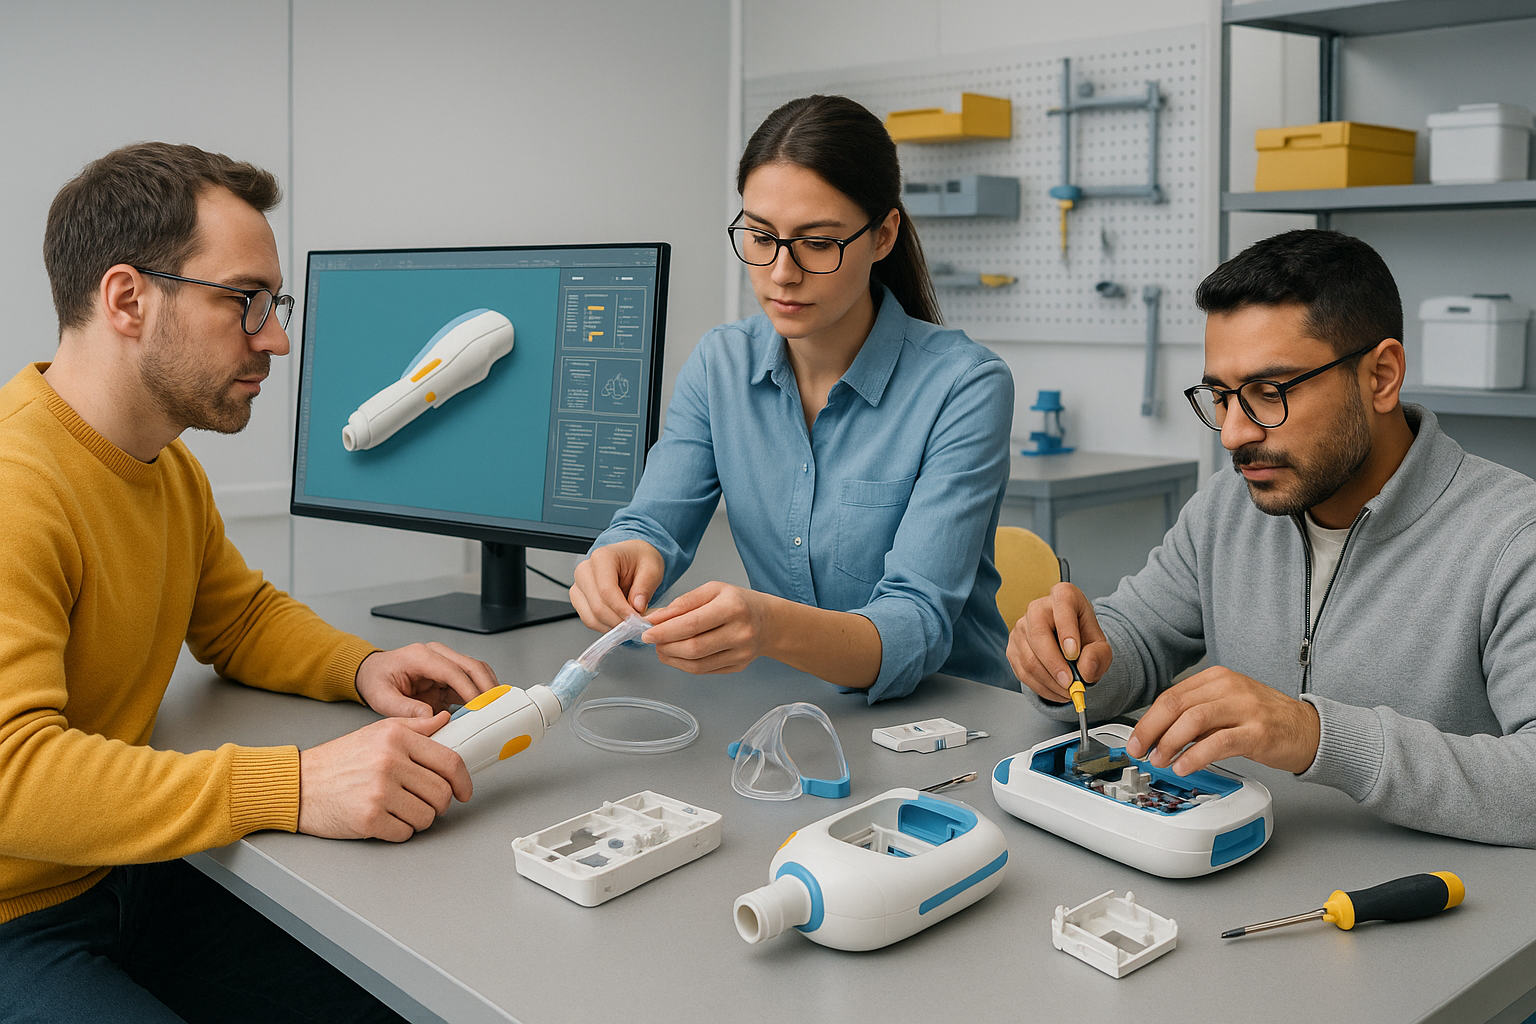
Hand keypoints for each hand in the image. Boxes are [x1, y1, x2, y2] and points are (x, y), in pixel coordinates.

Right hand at [298, 714, 472, 841]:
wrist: (298, 784)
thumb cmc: (338, 760)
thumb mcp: (377, 731)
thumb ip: (416, 726)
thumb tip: (446, 721)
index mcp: (396, 738)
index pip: (449, 761)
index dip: (463, 781)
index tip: (464, 791)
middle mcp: (390, 762)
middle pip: (441, 793)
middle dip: (439, 803)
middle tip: (425, 802)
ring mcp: (379, 791)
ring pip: (427, 816)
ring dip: (419, 818)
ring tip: (400, 808)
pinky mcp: (369, 818)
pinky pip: (405, 833)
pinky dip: (400, 830)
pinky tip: (384, 819)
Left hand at [355, 643, 497, 718]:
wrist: (372, 673)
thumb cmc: (376, 681)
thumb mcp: (382, 698)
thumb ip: (404, 709)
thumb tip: (429, 718)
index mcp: (420, 657)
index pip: (453, 671)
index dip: (469, 689)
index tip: (479, 707)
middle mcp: (436, 655)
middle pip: (472, 666)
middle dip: (487, 686)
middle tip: (495, 707)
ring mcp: (444, 662)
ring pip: (477, 671)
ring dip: (488, 688)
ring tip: (494, 708)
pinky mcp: (448, 674)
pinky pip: (471, 680)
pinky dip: (481, 692)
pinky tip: (484, 707)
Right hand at [571, 539, 664, 629]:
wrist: (632, 558)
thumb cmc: (639, 559)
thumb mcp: (652, 568)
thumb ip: (645, 587)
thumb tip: (637, 607)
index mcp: (602, 557)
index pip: (606, 590)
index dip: (621, 609)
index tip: (636, 619)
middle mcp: (585, 571)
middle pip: (597, 606)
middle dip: (619, 620)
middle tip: (637, 625)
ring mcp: (579, 586)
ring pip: (591, 617)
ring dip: (613, 626)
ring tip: (631, 623)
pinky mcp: (579, 599)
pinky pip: (589, 620)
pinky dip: (606, 626)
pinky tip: (620, 621)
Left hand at [641, 581, 771, 673]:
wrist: (768, 622)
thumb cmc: (738, 602)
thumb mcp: (712, 590)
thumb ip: (682, 603)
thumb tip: (655, 618)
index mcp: (733, 607)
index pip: (692, 624)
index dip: (665, 631)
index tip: (647, 632)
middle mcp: (740, 632)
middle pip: (693, 648)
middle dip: (666, 646)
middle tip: (652, 640)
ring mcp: (741, 653)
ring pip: (697, 664)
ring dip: (672, 658)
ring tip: (662, 647)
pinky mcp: (738, 666)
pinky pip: (704, 670)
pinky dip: (684, 665)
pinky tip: (677, 655)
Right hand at [1006, 582, 1111, 701]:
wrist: (1070, 645)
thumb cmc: (1084, 638)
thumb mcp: (1101, 646)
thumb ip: (1098, 656)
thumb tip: (1085, 669)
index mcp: (1063, 596)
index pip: (1062, 607)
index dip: (1066, 632)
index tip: (1074, 654)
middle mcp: (1037, 608)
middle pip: (1038, 635)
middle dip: (1054, 664)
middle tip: (1069, 683)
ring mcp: (1021, 627)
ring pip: (1029, 658)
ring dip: (1049, 681)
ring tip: (1068, 691)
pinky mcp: (1013, 647)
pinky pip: (1023, 671)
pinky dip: (1041, 687)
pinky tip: (1055, 691)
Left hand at [1126, 666, 1320, 774]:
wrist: (1309, 730)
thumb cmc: (1265, 720)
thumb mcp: (1227, 707)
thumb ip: (1196, 715)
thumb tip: (1158, 734)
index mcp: (1217, 678)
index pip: (1171, 696)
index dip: (1148, 719)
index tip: (1136, 739)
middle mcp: (1229, 687)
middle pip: (1176, 705)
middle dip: (1151, 730)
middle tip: (1140, 751)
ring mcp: (1245, 708)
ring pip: (1194, 720)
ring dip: (1169, 743)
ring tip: (1160, 760)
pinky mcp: (1258, 732)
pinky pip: (1218, 742)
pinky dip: (1195, 755)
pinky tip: (1184, 766)